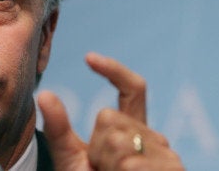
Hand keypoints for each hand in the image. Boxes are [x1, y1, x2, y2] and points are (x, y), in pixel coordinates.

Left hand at [37, 52, 183, 169]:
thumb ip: (61, 130)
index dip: (114, 71)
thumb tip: (45, 93)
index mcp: (132, 131)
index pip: (132, 90)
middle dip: (95, 145)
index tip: (89, 58)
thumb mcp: (72, 161)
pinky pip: (131, 164)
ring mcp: (167, 155)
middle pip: (109, 117)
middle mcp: (153, 138)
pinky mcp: (173, 169)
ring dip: (107, 166)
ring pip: (118, 139)